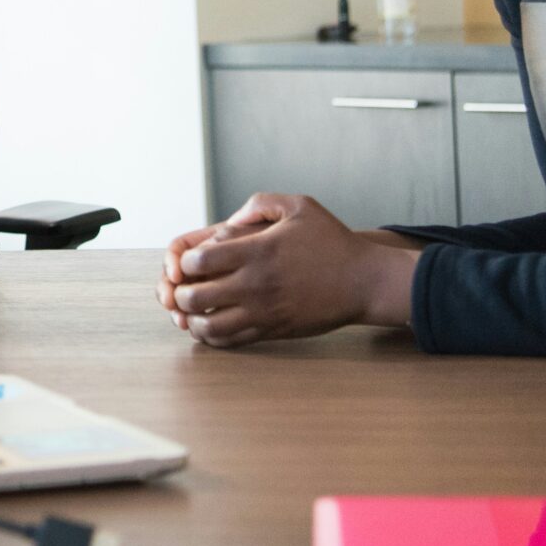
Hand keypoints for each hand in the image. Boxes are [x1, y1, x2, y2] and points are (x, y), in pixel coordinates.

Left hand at [161, 193, 417, 347]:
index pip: (199, 261)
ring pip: (209, 326)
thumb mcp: (298, 206)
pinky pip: (231, 341)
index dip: (185, 261)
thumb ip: (258, 204)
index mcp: (258, 251)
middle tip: (183, 286)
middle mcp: (256, 284)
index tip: (191, 260)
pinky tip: (211, 323)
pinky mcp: (273, 331)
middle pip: (196, 297)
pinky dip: (212, 336)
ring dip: (192, 318)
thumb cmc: (332, 240)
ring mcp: (264, 312)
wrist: (364, 281)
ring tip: (192, 309)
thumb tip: (227, 220)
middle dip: (180, 292)